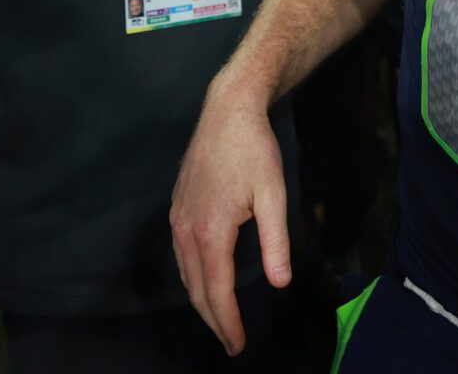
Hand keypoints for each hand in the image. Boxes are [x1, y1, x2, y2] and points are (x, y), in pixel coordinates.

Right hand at [170, 88, 291, 355]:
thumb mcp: (273, 194)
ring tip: (220, 321)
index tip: (238, 345)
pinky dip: (193, 278)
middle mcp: (186, 230)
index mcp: (211, 231)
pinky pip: (181, 256)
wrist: (227, 111)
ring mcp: (177, 219)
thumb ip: (276, 241)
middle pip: (197, 289)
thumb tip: (280, 283)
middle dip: (214, 321)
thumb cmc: (254, 150)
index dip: (228, 322)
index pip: (217, 291)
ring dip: (202, 301)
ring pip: (186, 274)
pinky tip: (205, 282)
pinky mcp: (177, 208)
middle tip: (231, 344)